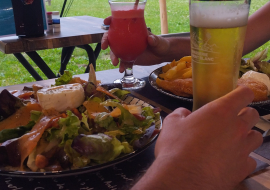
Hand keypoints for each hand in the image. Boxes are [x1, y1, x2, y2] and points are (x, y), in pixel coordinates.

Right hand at [101, 17, 170, 72]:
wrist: (162, 56)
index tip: (106, 23)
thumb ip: (154, 40)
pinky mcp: (130, 59)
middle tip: (104, 47)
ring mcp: (128, 49)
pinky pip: (123, 62)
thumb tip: (150, 39)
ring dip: (113, 56)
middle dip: (106, 41)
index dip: (111, 22)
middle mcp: (128, 39)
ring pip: (116, 51)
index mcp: (133, 31)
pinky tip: (121, 70)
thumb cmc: (161, 44)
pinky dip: (122, 66)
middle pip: (113, 38)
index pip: (120, 24)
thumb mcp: (159, 41)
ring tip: (115, 63)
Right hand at [132, 86, 261, 189]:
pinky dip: (243, 157)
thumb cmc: (175, 147)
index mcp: (220, 111)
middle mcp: (236, 127)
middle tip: (232, 119)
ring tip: (234, 140)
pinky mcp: (243, 168)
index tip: (238, 93)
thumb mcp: (171, 124)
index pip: (244, 94)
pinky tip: (230, 160)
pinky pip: (250, 159)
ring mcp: (242, 148)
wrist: (182, 179)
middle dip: (245, 114)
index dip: (242, 92)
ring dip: (247, 135)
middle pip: (253, 114)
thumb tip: (184, 113)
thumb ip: (180, 114)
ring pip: (256, 137)